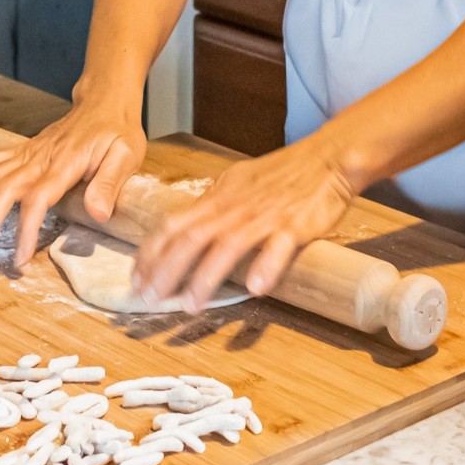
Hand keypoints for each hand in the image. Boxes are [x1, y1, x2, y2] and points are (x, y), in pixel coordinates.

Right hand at [0, 97, 146, 261]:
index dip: (25, 229)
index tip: (20, 257)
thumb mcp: (125, 156)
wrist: (105, 103)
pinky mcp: (22, 151)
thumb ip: (109, 183)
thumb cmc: (117, 132)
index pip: (37, 199)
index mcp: (63, 165)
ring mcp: (26, 153)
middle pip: (4, 190)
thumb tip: (98, 213)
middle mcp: (38, 158)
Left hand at [131, 140, 358, 310]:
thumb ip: (213, 207)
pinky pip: (279, 245)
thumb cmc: (283, 174)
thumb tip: (186, 228)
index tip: (137, 279)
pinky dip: (266, 265)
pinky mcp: (296, 224)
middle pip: (191, 237)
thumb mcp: (238, 184)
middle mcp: (235, 206)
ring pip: (228, 245)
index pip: (173, 224)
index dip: (151, 253)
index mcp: (219, 197)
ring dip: (205, 277)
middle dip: (166, 271)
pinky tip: (256, 288)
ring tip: (190, 305)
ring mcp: (265, 215)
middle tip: (150, 299)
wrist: (328, 158)